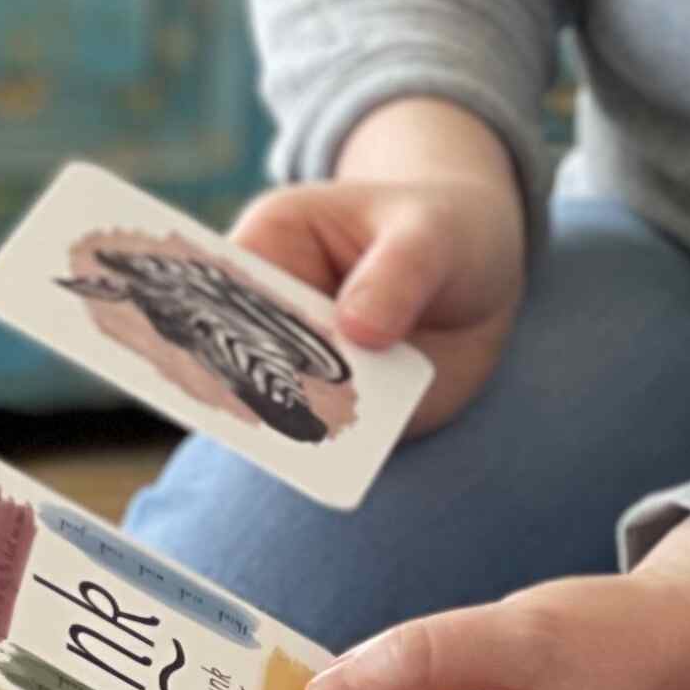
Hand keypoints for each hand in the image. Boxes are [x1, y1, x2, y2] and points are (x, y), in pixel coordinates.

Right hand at [232, 98, 527, 434]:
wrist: (479, 279)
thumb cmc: (441, 231)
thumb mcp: (431, 234)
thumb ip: (398, 271)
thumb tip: (359, 329)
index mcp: (272, 243)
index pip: (219, 282)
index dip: (210, 316)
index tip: (214, 343)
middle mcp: (271, 311)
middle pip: (235, 353)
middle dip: (246, 380)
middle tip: (260, 399)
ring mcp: (299, 366)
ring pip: (272, 405)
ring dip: (285, 425)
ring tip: (303, 435)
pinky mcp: (335, 410)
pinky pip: (321, 437)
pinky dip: (327, 450)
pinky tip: (336, 458)